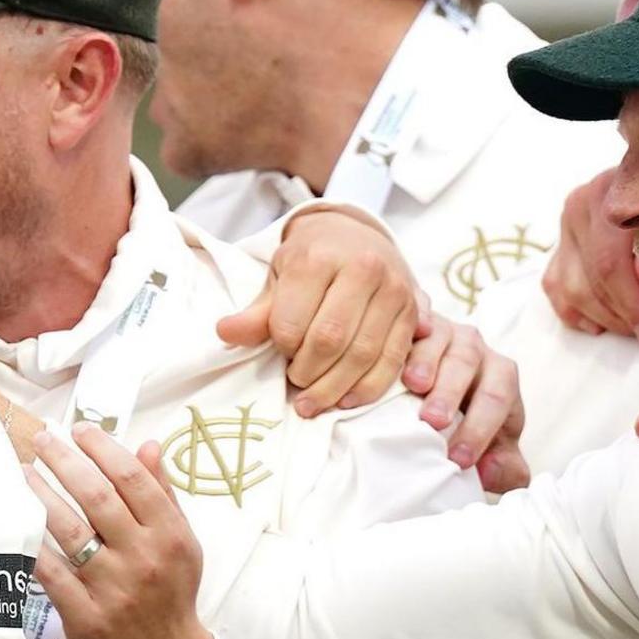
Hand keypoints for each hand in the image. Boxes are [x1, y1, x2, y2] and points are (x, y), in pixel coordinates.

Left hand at [22, 424, 213, 638]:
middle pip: (97, 498)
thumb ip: (162, 494)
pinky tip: (16, 522)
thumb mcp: (181, 543)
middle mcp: (142, 558)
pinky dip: (32, 545)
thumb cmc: (171, 593)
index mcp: (169, 536)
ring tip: (21, 472)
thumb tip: (147, 445)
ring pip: (69, 530)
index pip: (133, 480)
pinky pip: (51, 573)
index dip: (103, 449)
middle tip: (41, 440)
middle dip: (64, 462)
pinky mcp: (86, 616)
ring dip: (40, 495)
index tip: (80, 430)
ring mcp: (113, 588)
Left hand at [227, 202, 420, 414]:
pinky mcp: (413, 311)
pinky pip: (393, 360)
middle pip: (330, 340)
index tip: (279, 353)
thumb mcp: (278, 277)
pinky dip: (368, 387)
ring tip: (311, 402)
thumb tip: (225, 333)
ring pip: (364, 354)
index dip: (281, 348)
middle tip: (294, 384)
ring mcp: (393, 289)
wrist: (356, 236)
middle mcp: (362, 269)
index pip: (292, 321)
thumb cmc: (311, 261)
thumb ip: (257, 312)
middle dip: (307, 373)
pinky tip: (345, 400)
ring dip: (334, 388)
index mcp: (318, 258)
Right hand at [405, 320, 529, 490]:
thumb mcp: (489, 444)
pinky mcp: (411, 317)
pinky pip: (410, 316)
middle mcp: (473, 346)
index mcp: (500, 374)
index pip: (498, 397)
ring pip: (438, 336)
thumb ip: (503, 466)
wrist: (432, 389)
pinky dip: (403, 328)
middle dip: (451, 393)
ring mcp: (441, 328)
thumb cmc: (461, 419)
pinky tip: (389, 345)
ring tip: (413, 385)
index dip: (481, 429)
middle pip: (467, 362)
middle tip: (433, 421)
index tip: (459, 460)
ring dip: (425, 361)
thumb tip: (493, 474)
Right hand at [547, 170, 638, 347]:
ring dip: (608, 318)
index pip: (612, 261)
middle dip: (626, 317)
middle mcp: (586, 201)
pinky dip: (580, 312)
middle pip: (594, 277)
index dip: (636, 305)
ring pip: (575, 289)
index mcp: (618, 188)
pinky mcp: (560, 242)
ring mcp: (568, 222)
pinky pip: (558, 288)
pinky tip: (606, 324)